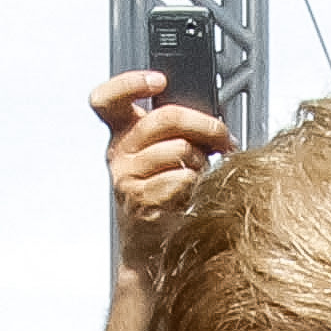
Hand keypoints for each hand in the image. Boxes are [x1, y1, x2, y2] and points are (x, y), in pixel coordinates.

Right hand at [92, 71, 233, 269]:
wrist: (149, 251)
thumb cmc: (164, 199)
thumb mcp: (163, 158)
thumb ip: (176, 132)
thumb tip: (213, 120)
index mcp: (122, 134)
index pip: (108, 98)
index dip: (130, 83)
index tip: (159, 80)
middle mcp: (119, 153)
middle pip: (162, 118)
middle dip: (203, 124)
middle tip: (222, 136)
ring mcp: (126, 178)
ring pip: (178, 150)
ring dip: (201, 161)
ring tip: (202, 174)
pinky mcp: (140, 202)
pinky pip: (180, 180)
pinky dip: (195, 185)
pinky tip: (193, 194)